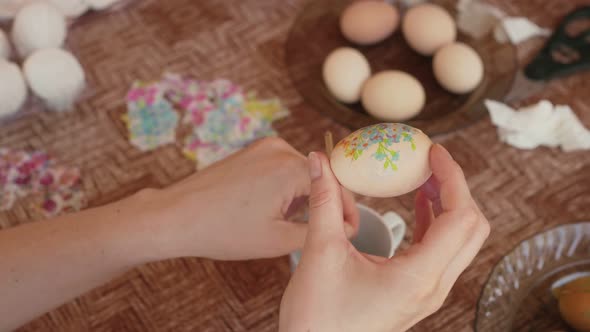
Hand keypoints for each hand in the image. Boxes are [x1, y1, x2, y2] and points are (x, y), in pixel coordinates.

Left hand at [143, 137, 358, 259]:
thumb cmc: (222, 229)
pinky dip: (287, 187)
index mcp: (291, 167)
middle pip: (322, 176)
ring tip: (287, 223)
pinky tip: (272, 208)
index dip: (349, 210)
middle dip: (323, 204)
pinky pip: (284, 167)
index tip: (352, 230)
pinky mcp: (252, 151)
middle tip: (317, 232)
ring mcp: (264, 147)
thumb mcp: (279, 240)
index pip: (338, 185)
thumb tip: (344, 228)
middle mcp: (281, 148)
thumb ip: (319, 231)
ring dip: (304, 196)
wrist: (177, 216)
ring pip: (303, 172)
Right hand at [279, 144, 489, 331]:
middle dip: (455, 188)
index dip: (452, 177)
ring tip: (423, 178)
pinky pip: (441, 253)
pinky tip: (418, 205)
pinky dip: (435, 224)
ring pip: (460, 242)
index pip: (460, 217)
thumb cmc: (318, 318)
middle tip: (429, 163)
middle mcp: (433, 287)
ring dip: (448, 205)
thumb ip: (324, 201)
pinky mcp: (417, 294)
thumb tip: (319, 160)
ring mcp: (428, 294)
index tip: (432, 152)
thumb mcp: (320, 253)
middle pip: (471, 228)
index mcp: (418, 277)